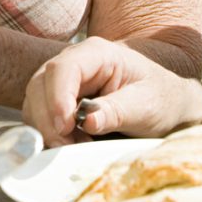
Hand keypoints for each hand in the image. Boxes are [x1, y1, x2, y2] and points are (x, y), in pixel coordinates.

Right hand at [23, 38, 201, 146]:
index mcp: (97, 54)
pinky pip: (40, 116)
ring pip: (34, 103)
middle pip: (40, 86)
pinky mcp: (58, 101)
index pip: (63, 69)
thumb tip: (88, 122)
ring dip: (48, 129)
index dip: (58, 97)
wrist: (166, 105)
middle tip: (68, 146)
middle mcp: (74, 63)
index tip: (65, 126)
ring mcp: (62, 82)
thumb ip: (118, 111)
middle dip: (49, 119)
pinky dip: (49, 134)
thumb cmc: (161, 99)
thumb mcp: (147, 105)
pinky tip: (71, 145)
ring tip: (76, 147)